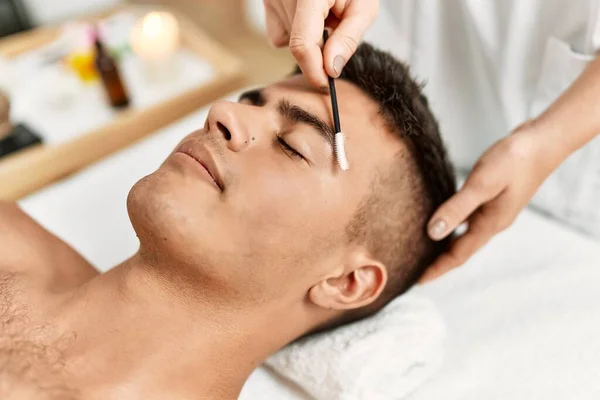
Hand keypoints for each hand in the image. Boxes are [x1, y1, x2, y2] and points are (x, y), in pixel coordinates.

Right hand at [264, 0, 378, 85]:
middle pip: (297, 45)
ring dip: (306, 38)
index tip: (325, 85)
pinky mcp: (266, 1)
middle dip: (318, 50)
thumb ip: (348, 39)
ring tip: (322, 14)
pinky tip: (306, 16)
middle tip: (335, 28)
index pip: (302, 44)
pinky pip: (277, 34)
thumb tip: (331, 70)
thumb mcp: (363, 6)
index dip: (313, 70)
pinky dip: (292, 32)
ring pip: (285, 42)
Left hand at [420, 121, 567, 282]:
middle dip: (438, 261)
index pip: (458, 255)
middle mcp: (492, 223)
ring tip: (423, 250)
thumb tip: (432, 232)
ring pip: (464, 235)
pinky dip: (452, 224)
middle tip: (413, 268)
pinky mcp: (493, 198)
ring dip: (444, 244)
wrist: (543, 142)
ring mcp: (494, 211)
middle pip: (460, 249)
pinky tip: (441, 219)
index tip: (417, 282)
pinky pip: (467, 219)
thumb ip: (457, 208)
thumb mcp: (482, 184)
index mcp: (490, 224)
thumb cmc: (515, 160)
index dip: (437, 269)